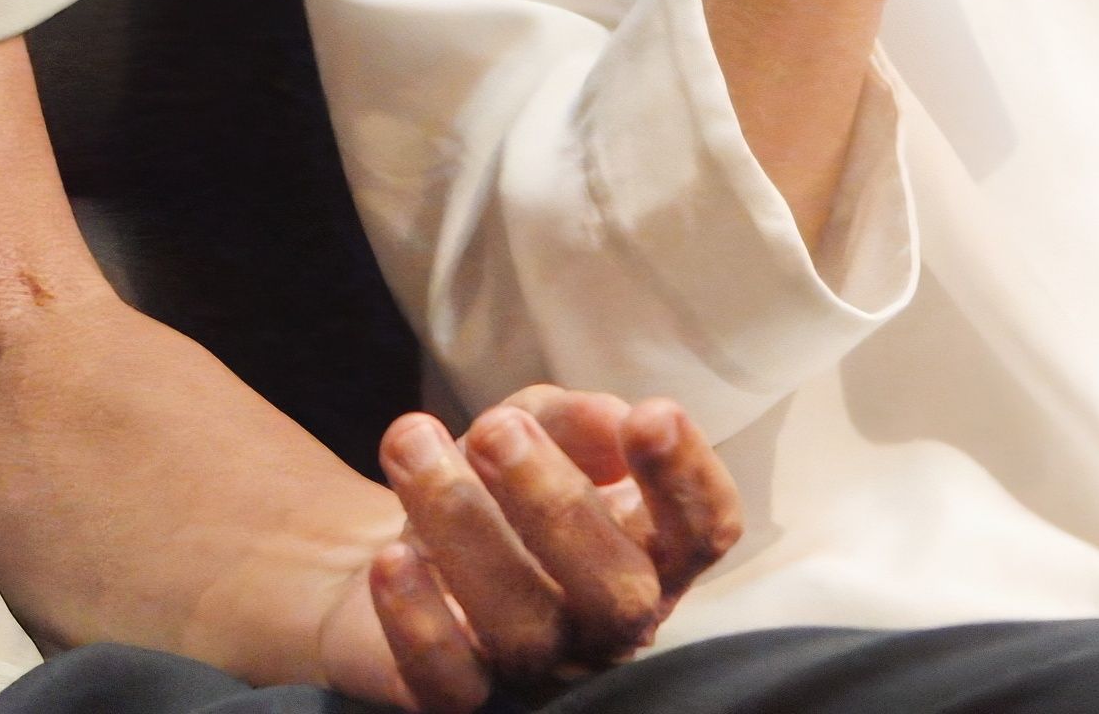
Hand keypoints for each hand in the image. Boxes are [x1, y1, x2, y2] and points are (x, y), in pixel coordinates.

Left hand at [308, 389, 746, 712]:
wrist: (394, 558)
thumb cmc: (495, 489)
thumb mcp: (539, 429)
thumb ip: (576, 419)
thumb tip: (614, 418)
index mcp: (650, 555)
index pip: (704, 534)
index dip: (689, 481)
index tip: (652, 414)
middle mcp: (605, 626)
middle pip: (619, 595)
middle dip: (559, 505)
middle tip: (496, 429)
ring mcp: (535, 670)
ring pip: (525, 630)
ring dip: (464, 527)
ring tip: (413, 444)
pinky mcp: (455, 698)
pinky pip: (447, 681)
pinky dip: (420, 618)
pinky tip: (394, 556)